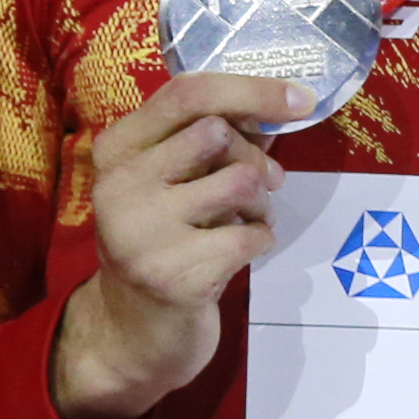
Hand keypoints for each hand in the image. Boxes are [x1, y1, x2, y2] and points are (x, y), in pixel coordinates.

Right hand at [50, 70, 305, 418]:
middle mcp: (119, 185)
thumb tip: (280, 103)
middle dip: (253, 157)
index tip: (302, 97)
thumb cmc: (166, 239)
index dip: (251, 89)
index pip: (187, 94)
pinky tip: (241, 250)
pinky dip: (261, 238)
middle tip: (261, 183)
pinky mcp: (174, 275)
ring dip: (260, 201)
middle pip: (217, 132)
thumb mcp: (173, 180)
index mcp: (117, 149)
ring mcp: (142, 233)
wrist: (134, 329)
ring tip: (246, 219)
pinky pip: (251, 235)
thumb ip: (211, 140)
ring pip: (240, 181)